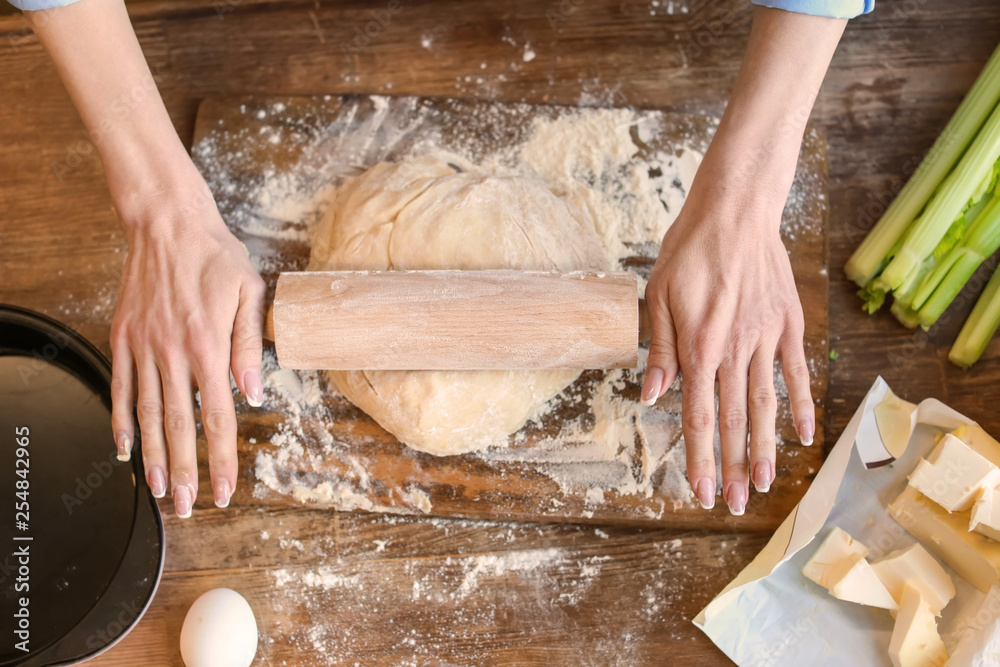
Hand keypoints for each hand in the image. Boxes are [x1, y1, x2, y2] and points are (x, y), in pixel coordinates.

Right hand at [26, 0, 268, 516]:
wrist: (167, 223)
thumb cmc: (215, 256)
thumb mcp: (248, 293)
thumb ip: (248, 347)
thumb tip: (254, 394)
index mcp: (208, 347)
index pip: (219, 417)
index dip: (223, 459)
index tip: (227, 491)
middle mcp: (173, 354)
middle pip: (179, 427)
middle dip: (186, 472)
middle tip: (189, 508)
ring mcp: (143, 348)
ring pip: (147, 415)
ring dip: (154, 457)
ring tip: (159, 491)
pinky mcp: (123, 337)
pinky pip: (120, 388)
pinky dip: (121, 421)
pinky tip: (124, 449)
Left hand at [641, 185, 813, 514]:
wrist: (735, 209)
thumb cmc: (688, 250)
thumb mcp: (657, 295)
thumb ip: (660, 350)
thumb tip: (652, 397)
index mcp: (699, 347)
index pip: (698, 416)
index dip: (700, 458)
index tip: (702, 492)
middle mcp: (735, 349)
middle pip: (734, 420)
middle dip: (733, 467)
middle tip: (735, 504)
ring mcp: (766, 338)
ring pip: (766, 404)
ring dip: (766, 447)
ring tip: (767, 483)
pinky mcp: (788, 323)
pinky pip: (795, 372)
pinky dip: (800, 404)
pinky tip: (804, 435)